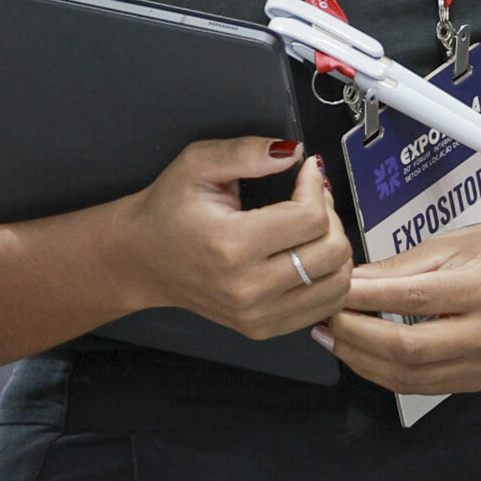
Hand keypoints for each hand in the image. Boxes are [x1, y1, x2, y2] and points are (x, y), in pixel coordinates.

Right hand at [119, 138, 350, 340]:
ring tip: (308, 228)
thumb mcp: (197, 164)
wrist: (143, 260)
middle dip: (330, 216)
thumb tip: (294, 153)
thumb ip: (246, 152)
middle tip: (309, 199)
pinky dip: (327, 278)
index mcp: (232, 245)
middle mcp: (248, 288)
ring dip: (334, 248)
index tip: (305, 173)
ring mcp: (257, 314)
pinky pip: (324, 306)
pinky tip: (307, 255)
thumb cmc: (169, 210)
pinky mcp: (263, 328)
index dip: (316, 187)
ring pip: (337, 283)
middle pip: (332, 252)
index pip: (311, 219)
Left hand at [327, 216, 480, 395]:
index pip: (413, 298)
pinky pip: (420, 385)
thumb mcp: (451, 242)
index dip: (366, 298)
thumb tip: (350, 281)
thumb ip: (399, 266)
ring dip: (362, 360)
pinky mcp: (478, 380)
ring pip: (409, 376)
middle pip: (408, 348)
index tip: (334, 290)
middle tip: (325, 319)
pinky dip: (383, 372)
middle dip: (356, 335)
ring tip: (332, 338)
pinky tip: (361, 354)